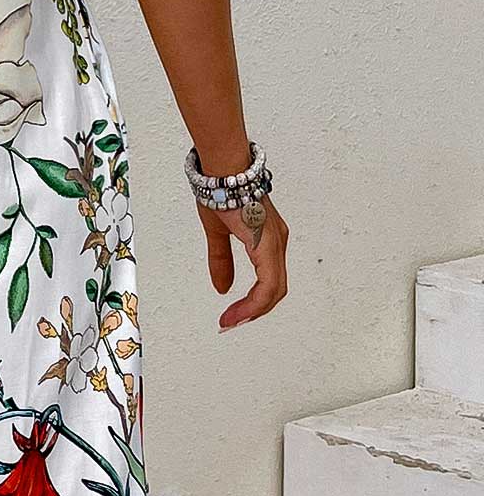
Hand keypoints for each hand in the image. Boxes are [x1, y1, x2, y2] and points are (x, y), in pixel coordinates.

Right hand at [198, 195, 288, 330]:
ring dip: (253, 310)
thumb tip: (222, 287)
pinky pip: (268, 282)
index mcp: (267, 240)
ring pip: (275, 290)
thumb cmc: (223, 191)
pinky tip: (238, 309)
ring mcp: (274, 243)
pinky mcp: (266, 243)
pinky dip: (254, 301)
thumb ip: (221, 261)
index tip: (232, 317)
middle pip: (276, 290)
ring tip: (232, 321)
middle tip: (232, 324)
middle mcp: (276, 243)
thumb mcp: (218, 233)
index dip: (253, 303)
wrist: (222, 171)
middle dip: (254, 312)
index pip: (269, 282)